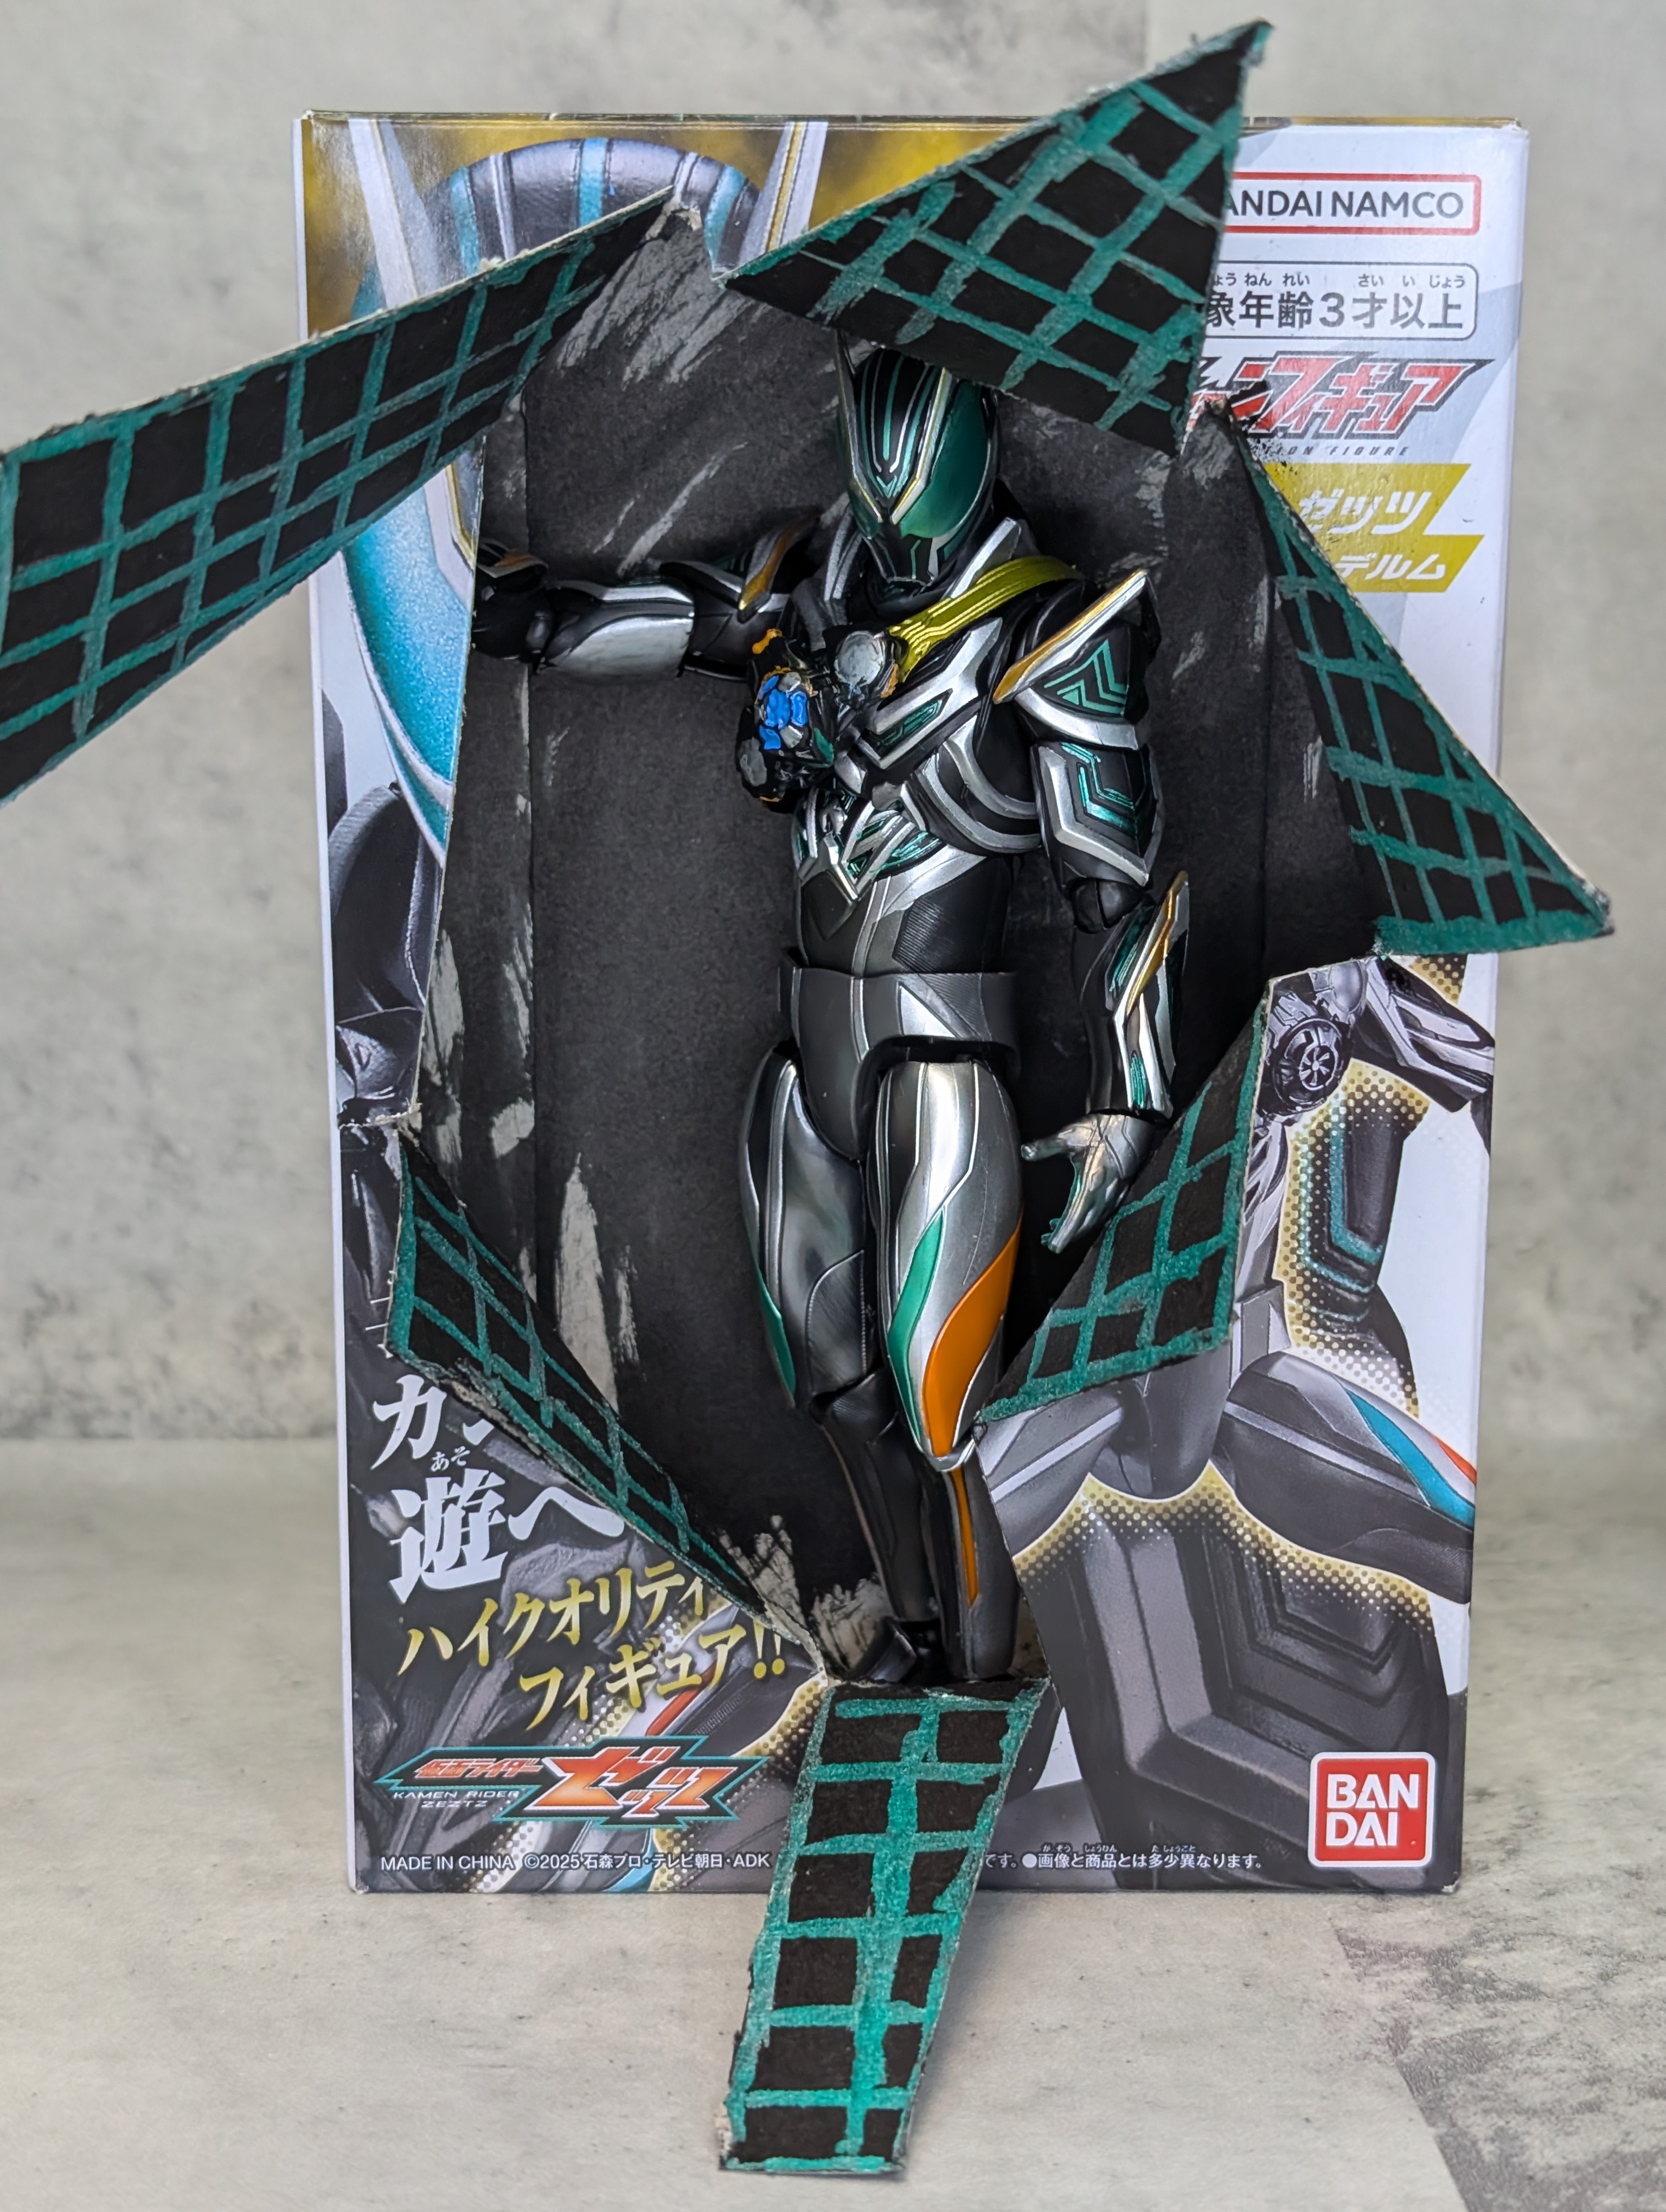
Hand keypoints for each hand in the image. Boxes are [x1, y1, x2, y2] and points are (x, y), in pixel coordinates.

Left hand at [1022, 1112, 1156, 1253]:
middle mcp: (1105, 1191)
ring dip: (1079, 1228)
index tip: (1053, 1245)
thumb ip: (1046, 1146)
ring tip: (1059, 1230)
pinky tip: (1081, 1215)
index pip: (1075, 1216)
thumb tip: (1025, 1151)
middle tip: (1050, 1241)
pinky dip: (1091, 1218)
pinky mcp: (1120, 1188)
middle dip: (1068, 1235)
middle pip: (1085, 1223)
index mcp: (1091, 1181)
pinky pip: (1105, 1211)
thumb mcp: (1070, 1135)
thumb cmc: (1103, 1126)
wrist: (1132, 1120)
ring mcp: (1115, 1191)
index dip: (1064, 1233)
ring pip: (1095, 1219)